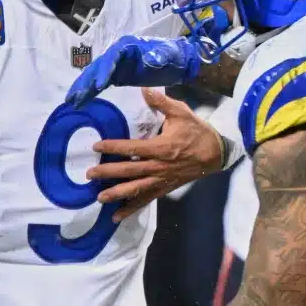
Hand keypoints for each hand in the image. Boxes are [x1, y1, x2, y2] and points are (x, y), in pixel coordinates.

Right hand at [65, 34, 203, 106]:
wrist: (175, 60)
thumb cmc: (172, 55)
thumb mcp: (168, 54)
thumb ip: (160, 56)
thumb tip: (150, 60)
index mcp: (128, 47)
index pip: (112, 57)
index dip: (105, 70)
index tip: (100, 85)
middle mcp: (117, 54)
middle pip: (98, 67)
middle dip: (86, 81)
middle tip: (76, 96)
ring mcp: (115, 65)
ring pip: (94, 76)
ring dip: (83, 88)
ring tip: (71, 102)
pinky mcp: (115, 76)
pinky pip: (99, 84)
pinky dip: (89, 92)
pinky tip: (80, 102)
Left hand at [86, 89, 228, 219]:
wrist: (215, 154)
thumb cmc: (197, 132)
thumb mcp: (182, 112)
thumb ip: (161, 102)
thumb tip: (144, 89)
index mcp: (161, 148)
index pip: (132, 148)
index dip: (113, 147)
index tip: (97, 146)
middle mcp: (159, 167)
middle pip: (129, 171)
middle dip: (108, 173)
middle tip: (90, 174)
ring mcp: (161, 180)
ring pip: (136, 189)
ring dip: (117, 194)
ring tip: (99, 198)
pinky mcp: (164, 188)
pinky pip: (146, 200)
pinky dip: (131, 208)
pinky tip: (116, 216)